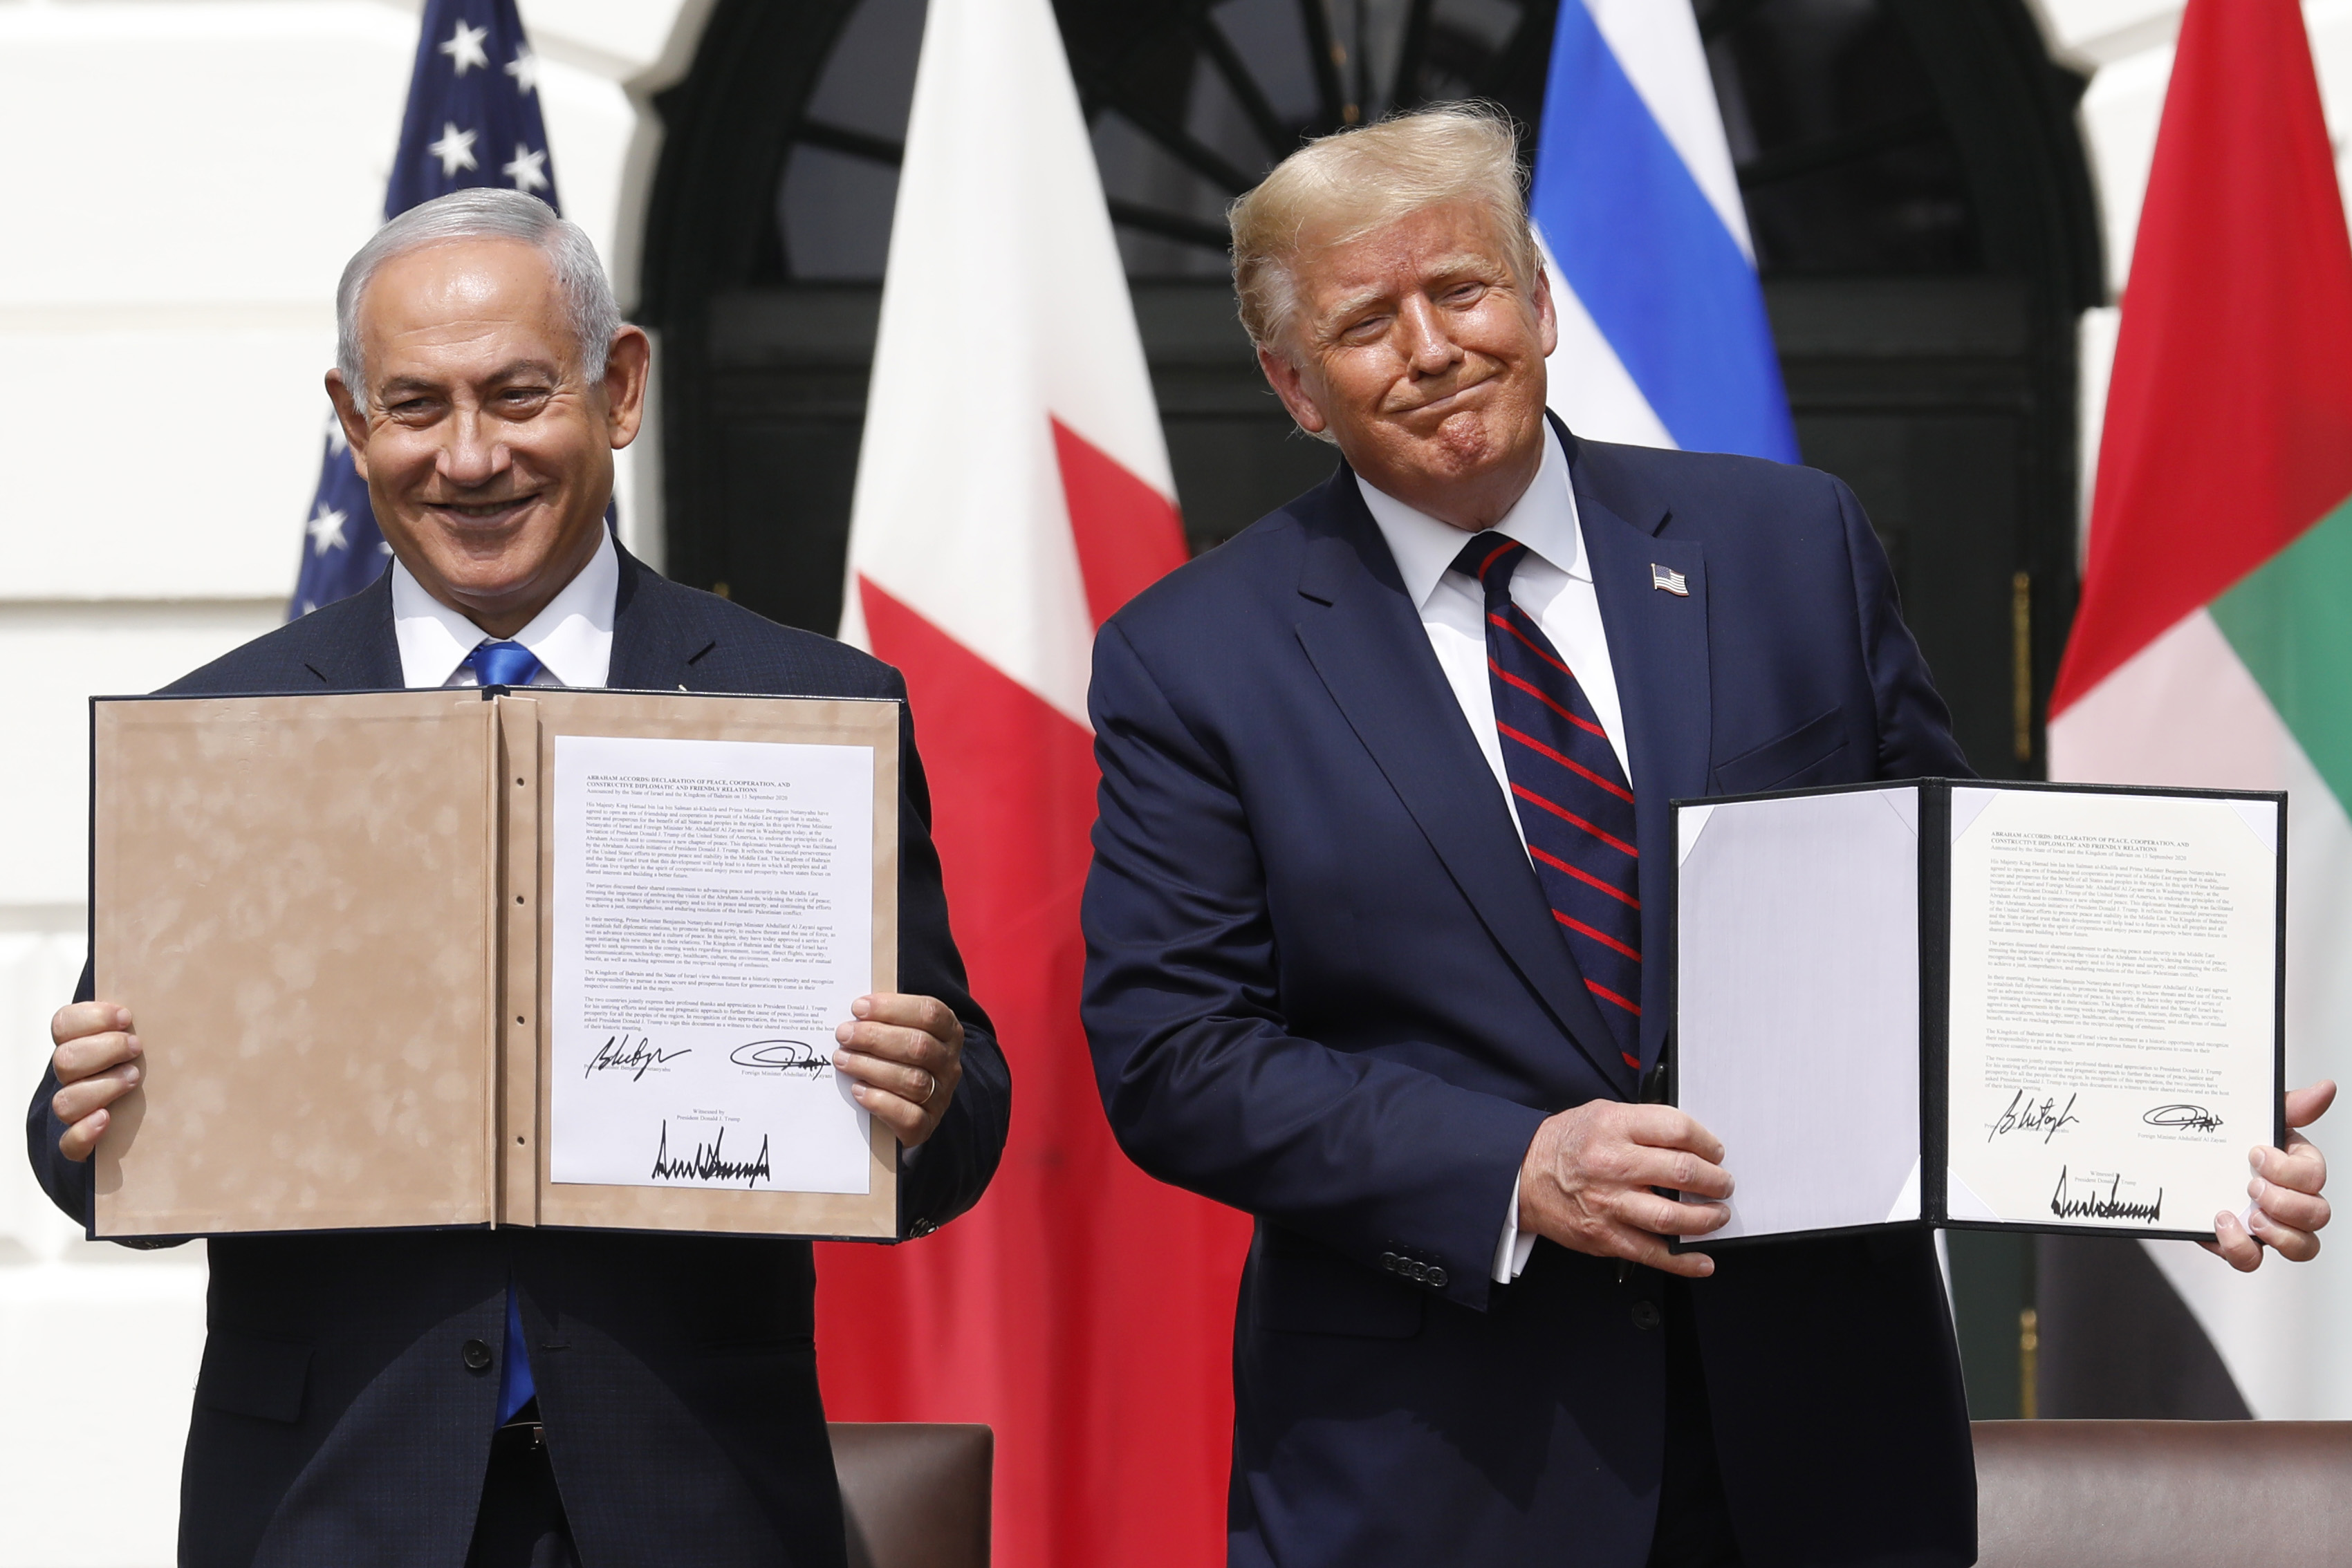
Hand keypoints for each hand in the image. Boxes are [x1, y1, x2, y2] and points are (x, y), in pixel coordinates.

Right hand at [48, 1002, 142, 1161]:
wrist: (146, 1125)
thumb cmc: (156, 1066)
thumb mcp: (153, 1037)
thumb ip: (152, 1017)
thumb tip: (185, 975)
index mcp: (81, 1045)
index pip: (64, 1024)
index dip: (91, 1017)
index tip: (127, 1017)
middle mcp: (72, 1077)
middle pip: (65, 1059)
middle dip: (103, 1050)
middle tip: (136, 1047)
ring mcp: (74, 1111)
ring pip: (66, 1100)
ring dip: (101, 1087)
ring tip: (134, 1078)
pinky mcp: (79, 1143)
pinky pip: (69, 1141)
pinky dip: (85, 1130)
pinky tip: (106, 1119)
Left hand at [832, 994, 963, 1148]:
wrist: (907, 1108)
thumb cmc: (897, 1059)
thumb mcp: (900, 1034)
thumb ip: (884, 1020)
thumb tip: (855, 1010)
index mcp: (948, 1033)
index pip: (930, 1013)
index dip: (892, 1008)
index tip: (858, 1008)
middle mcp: (949, 1064)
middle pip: (919, 1046)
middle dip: (875, 1037)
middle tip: (844, 1034)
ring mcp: (941, 1096)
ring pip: (913, 1081)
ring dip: (871, 1067)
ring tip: (842, 1060)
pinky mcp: (927, 1124)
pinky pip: (909, 1116)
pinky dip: (880, 1101)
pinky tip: (858, 1091)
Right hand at [1516, 1101, 1732, 1278]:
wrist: (1523, 1176)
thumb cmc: (1564, 1145)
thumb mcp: (1602, 1114)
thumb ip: (1644, 1124)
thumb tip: (1689, 1142)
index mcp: (1614, 1127)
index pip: (1678, 1130)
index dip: (1707, 1143)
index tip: (1714, 1152)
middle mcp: (1613, 1164)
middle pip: (1683, 1172)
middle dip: (1715, 1181)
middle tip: (1722, 1184)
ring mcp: (1609, 1203)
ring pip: (1673, 1217)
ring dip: (1706, 1218)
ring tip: (1716, 1214)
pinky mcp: (1605, 1236)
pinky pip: (1653, 1253)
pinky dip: (1684, 1261)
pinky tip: (1701, 1260)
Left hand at [2204, 1079, 2332, 1269]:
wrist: (2181, 1159)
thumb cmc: (2229, 1139)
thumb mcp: (2254, 1116)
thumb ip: (2290, 1105)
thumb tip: (2326, 1087)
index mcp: (2297, 1167)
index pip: (2315, 1176)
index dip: (2289, 1171)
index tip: (2255, 1153)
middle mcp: (2292, 1199)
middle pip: (2318, 1215)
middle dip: (2285, 1201)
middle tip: (2251, 1186)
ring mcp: (2270, 1225)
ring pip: (2303, 1247)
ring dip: (2278, 1233)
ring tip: (2249, 1216)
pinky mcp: (2241, 1243)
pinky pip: (2253, 1261)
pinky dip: (2239, 1248)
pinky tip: (2221, 1223)